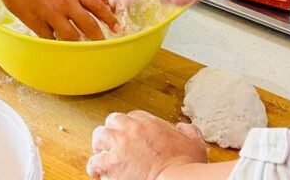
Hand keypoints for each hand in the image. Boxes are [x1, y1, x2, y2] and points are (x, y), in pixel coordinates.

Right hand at [0, 0, 118, 39]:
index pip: (98, 6)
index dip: (109, 18)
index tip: (116, 26)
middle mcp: (66, 1)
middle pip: (89, 25)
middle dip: (99, 37)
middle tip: (103, 44)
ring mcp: (51, 13)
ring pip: (71, 36)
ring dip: (77, 43)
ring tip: (80, 49)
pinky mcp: (36, 22)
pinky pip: (49, 38)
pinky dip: (53, 42)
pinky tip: (55, 43)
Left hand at [88, 111, 207, 179]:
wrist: (176, 179)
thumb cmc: (186, 164)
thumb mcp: (194, 142)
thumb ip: (188, 131)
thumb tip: (182, 128)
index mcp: (150, 122)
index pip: (134, 116)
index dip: (132, 127)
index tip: (133, 137)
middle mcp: (132, 128)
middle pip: (114, 120)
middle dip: (113, 131)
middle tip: (115, 144)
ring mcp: (120, 144)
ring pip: (100, 135)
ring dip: (100, 145)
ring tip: (102, 154)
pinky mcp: (112, 163)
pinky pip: (94, 162)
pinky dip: (94, 167)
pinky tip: (97, 173)